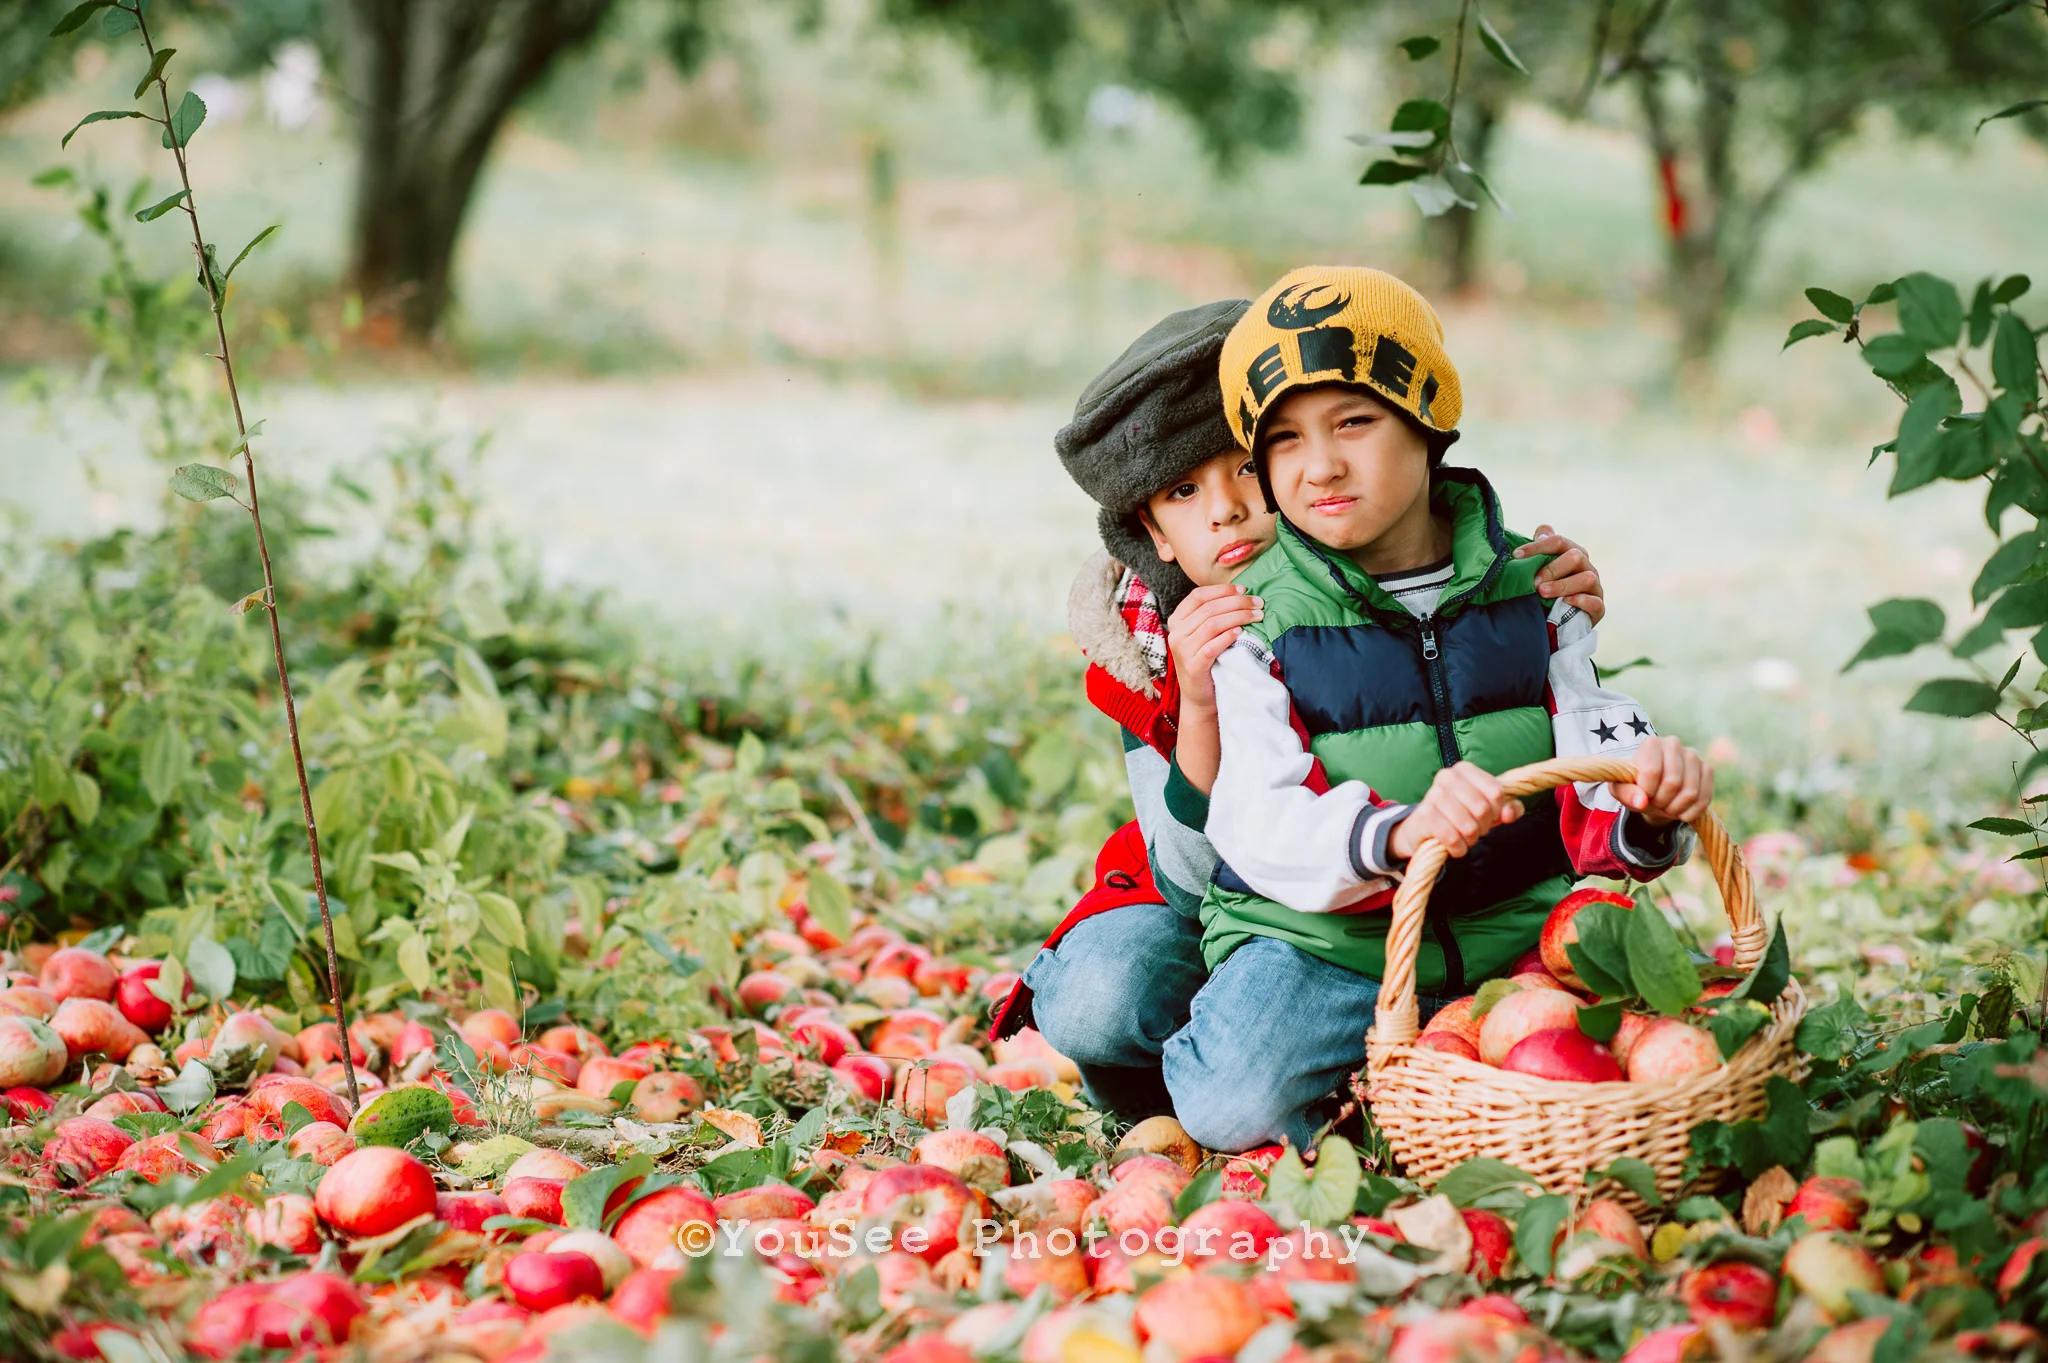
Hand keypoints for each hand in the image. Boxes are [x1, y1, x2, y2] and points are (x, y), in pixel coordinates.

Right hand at [1166, 583, 1262, 710]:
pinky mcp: (1193, 666)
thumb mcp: (1203, 635)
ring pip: (1212, 624)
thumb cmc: (1207, 661)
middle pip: (1209, 608)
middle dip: (1237, 603)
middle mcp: (1176, 633)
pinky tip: (1241, 632)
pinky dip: (1227, 637)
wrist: (1200, 697)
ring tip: (1257, 616)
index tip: (1244, 590)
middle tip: (1258, 603)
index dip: (1222, 590)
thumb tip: (1241, 595)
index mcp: (1177, 620)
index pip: (1198, 596)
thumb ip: (1213, 616)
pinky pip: (1212, 647)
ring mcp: (1183, 650)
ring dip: (1238, 617)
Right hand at [1387, 761, 1524, 861]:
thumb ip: (1507, 809)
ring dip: (1470, 840)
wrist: (1420, 828)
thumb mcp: (1486, 809)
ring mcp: (1433, 795)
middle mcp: (1447, 777)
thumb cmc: (1458, 815)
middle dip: (1483, 827)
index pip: (1496, 792)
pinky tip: (1455, 847)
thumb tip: (1510, 813)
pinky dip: (1458, 848)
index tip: (1490, 817)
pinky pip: (1452, 838)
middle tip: (1475, 830)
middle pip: (1483, 809)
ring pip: (1469, 826)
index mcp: (1464, 770)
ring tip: (1464, 838)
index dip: (1498, 811)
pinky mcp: (1424, 816)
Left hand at [1516, 524, 1604, 624]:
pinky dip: (1581, 601)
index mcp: (1573, 553)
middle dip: (1552, 568)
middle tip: (1533, 581)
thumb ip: (1542, 550)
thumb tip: (1543, 529)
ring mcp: (1595, 587)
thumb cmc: (1549, 589)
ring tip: (1542, 592)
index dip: (1537, 546)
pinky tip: (1565, 602)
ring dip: (1562, 585)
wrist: (1560, 621)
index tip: (1516, 555)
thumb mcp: (1542, 569)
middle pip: (1575, 557)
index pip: (1558, 541)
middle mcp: (1587, 567)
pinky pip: (1595, 603)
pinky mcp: (1599, 608)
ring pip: (1587, 578)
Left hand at [1607, 735, 1712, 825]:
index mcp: (1651, 743)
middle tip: (1655, 803)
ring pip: (1690, 792)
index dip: (1647, 791)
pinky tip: (1680, 811)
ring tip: (1666, 806)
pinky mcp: (1707, 769)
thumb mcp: (1621, 790)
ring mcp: (1693, 756)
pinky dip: (1690, 812)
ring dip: (1676, 809)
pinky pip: (1704, 798)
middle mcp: (1674, 744)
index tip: (1642, 795)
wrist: (1654, 789)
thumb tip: (1642, 801)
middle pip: (1673, 783)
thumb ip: (1626, 794)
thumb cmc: (1635, 786)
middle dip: (1661, 802)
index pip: (1652, 771)